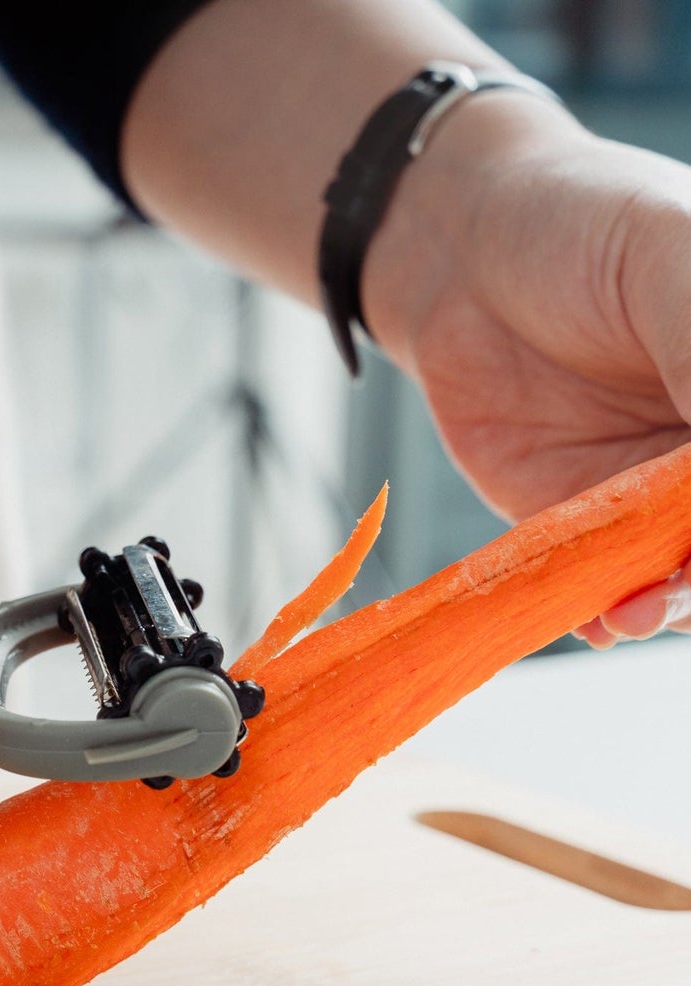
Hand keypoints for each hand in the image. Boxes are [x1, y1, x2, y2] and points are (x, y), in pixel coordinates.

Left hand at [362, 92, 690, 645]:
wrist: (457, 252)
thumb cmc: (579, 223)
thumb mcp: (671, 262)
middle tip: (675, 589)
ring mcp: (651, 486)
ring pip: (679, 570)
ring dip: (664, 607)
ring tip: (630, 616)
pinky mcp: (578, 514)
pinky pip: (601, 578)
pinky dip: (600, 608)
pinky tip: (594, 621)